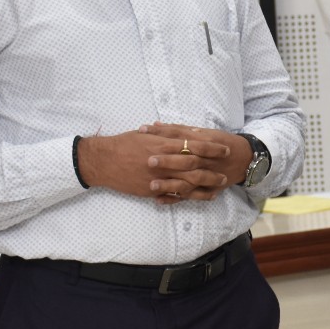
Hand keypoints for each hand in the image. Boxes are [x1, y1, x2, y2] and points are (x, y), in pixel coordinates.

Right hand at [76, 127, 234, 203]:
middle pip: (195, 166)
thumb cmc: (123, 144)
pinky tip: (200, 197)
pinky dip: (189, 196)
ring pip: (187, 183)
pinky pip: (174, 194)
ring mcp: (158, 177)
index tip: (225, 148)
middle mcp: (163, 161)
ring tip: (219, 186)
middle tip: (227, 171)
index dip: (211, 148)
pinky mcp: (151, 189)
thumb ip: (165, 134)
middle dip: (213, 169)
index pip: (194, 145)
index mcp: (163, 144)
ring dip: (205, 185)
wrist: (102, 161)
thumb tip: (183, 131)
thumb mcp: (146, 134)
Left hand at [137, 122, 248, 203]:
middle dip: (168, 161)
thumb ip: (182, 130)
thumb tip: (157, 125)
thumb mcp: (206, 133)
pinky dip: (175, 198)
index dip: (163, 133)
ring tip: (151, 185)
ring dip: (170, 184)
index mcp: (206, 142)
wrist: (245, 160)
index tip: (144, 132)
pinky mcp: (207, 188)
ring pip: (189, 181)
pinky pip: (190, 196)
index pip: (182, 136)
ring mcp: (207, 176)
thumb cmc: (222, 143)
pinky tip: (159, 200)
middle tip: (149, 161)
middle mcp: (206, 160)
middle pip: (187, 160)